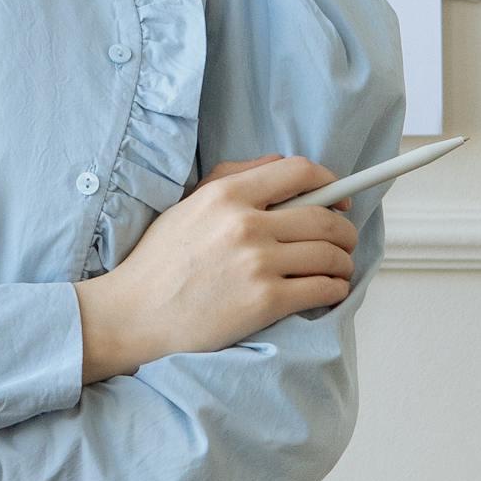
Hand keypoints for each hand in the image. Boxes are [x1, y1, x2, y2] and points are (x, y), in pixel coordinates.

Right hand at [75, 156, 355, 384]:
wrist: (135, 313)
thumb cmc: (159, 262)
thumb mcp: (188, 205)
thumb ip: (233, 178)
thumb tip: (280, 167)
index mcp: (226, 195)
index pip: (299, 172)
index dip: (331, 182)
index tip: (340, 197)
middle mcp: (245, 224)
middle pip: (324, 217)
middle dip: (344, 230)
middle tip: (345, 241)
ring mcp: (257, 263)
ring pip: (330, 254)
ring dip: (343, 263)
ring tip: (338, 269)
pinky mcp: (265, 301)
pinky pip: (322, 288)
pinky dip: (335, 289)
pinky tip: (329, 291)